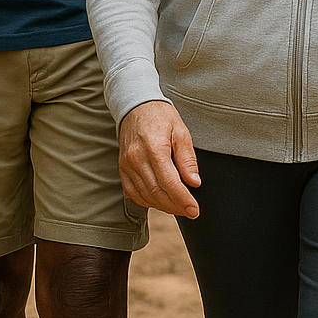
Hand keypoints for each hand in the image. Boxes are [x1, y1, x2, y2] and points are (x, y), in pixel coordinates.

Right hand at [118, 100, 200, 218]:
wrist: (136, 106)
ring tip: (178, 208)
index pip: (170, 183)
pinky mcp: (122, 168)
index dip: (183, 200)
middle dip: (175, 206)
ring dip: (163, 206)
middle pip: (157, 193)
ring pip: (145, 195)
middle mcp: (137, 159)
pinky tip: (159, 202)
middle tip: (190, 212)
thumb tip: (194, 182)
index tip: (194, 210)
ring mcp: (127, 165)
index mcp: (154, 149)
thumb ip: (187, 159)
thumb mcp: (181, 132)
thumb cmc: (161, 117)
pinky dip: (147, 201)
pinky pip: (132, 192)